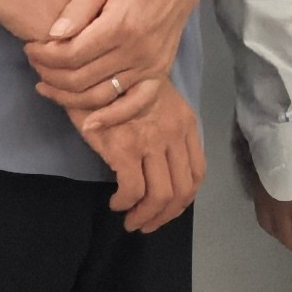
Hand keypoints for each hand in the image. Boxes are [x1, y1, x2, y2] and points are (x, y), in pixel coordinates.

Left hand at [28, 0, 210, 135]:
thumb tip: (54, 35)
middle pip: (81, 78)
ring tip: (47, 87)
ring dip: (68, 98)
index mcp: (120, 25)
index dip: (45, 55)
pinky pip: (135, 106)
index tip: (31, 48)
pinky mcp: (159, 75)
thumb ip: (78, 8)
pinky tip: (89, 124)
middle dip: (50, 75)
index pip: (71, 54)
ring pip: (100, 96)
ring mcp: (149, 67)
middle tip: (35, 65)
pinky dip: (111, 119)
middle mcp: (136, 52)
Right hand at [87, 82, 206, 231]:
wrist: (94, 66)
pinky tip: (116, 203)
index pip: (197, 173)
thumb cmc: (120, 84)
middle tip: (146, 224)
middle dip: (165, 216)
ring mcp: (151, 141)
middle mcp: (174, 134)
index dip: (184, 199)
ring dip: (145, 216)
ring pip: (160, 196)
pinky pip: (132, 190)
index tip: (167, 210)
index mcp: (186, 123)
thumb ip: (167, 130)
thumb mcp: (156, 102)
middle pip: (182, 190)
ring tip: (131, 220)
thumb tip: (162, 168)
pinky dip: (125, 203)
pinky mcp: (125, 148)